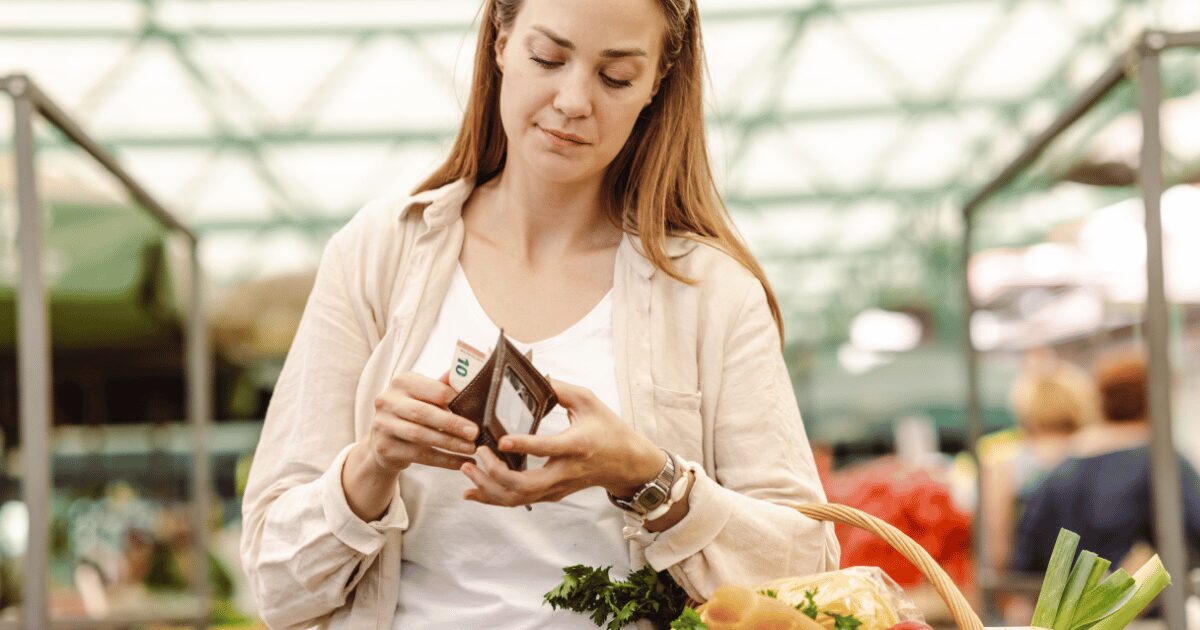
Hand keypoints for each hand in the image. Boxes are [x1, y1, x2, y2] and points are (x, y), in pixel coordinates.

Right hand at [362, 371, 478, 474]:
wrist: (384, 438)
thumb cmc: (412, 411)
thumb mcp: (423, 395)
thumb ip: (443, 388)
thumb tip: (469, 377)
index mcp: (402, 382)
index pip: (434, 390)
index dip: (456, 400)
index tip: (476, 411)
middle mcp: (388, 401)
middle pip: (424, 412)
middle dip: (452, 424)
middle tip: (474, 433)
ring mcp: (383, 425)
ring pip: (420, 435)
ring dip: (450, 443)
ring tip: (471, 448)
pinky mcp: (385, 448)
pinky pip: (419, 456)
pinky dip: (443, 460)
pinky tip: (460, 462)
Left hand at [460, 379, 664, 506]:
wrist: (627, 464)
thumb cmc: (608, 429)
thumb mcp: (589, 401)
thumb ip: (560, 388)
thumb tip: (533, 376)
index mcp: (577, 445)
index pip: (548, 448)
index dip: (524, 445)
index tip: (501, 440)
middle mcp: (566, 471)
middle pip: (527, 484)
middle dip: (496, 473)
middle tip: (477, 453)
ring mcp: (558, 487)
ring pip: (519, 498)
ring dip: (489, 488)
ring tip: (467, 469)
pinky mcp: (552, 494)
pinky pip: (520, 501)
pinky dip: (494, 498)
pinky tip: (472, 491)